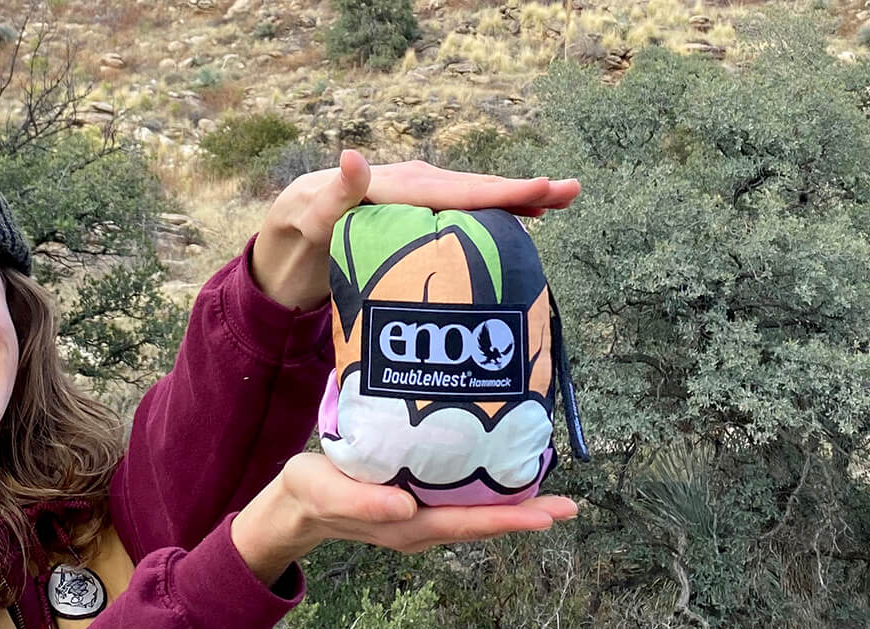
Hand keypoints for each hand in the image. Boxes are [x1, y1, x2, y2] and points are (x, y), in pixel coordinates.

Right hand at [231, 453, 577, 585]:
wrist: (295, 504)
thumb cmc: (310, 492)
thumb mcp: (326, 492)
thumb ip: (363, 502)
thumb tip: (407, 507)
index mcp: (405, 527)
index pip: (466, 524)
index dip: (509, 519)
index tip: (547, 516)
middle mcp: (421, 527)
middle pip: (482, 524)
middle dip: (526, 516)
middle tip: (570, 506)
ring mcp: (420, 520)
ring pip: (475, 516)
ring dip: (513, 508)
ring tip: (552, 497)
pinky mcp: (416, 506)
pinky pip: (461, 504)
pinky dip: (488, 495)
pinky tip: (506, 480)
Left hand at [251, 150, 580, 309]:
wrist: (296, 231)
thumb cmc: (304, 225)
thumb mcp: (314, 213)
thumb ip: (337, 191)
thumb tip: (353, 157)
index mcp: (401, 186)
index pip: (458, 190)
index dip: (501, 192)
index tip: (540, 190)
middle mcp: (418, 185)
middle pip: (478, 190)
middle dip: (526, 190)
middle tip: (573, 191)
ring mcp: (423, 199)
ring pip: (478, 199)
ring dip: (519, 200)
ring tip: (561, 202)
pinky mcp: (423, 216)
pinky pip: (466, 212)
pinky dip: (497, 213)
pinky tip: (523, 222)